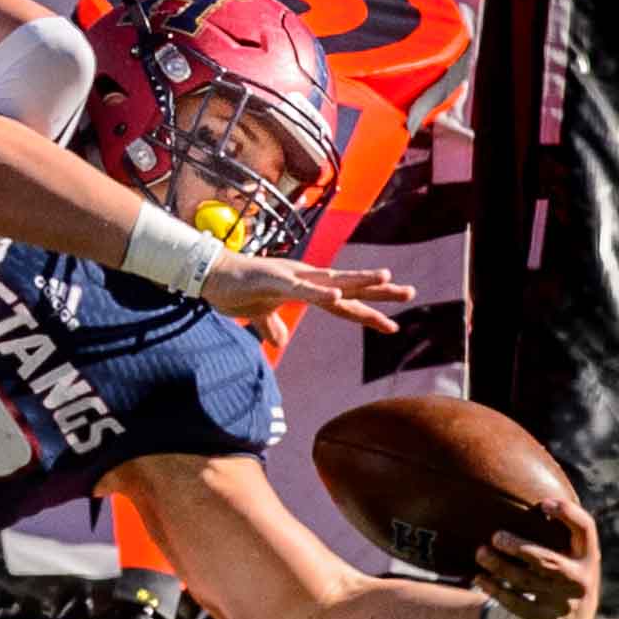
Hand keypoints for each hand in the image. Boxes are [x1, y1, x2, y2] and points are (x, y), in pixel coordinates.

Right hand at [200, 252, 414, 344]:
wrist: (208, 275)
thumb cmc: (232, 290)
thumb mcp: (257, 315)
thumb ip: (272, 327)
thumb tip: (280, 343)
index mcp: (302, 287)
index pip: (342, 302)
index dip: (366, 312)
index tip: (392, 325)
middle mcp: (304, 278)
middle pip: (348, 286)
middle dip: (379, 291)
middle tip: (410, 291)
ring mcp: (291, 277)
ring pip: (332, 280)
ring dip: (359, 280)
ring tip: (386, 279)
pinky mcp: (274, 278)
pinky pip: (301, 288)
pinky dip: (320, 291)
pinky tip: (339, 294)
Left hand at [474, 498, 600, 618]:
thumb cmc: (561, 576)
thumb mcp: (569, 556)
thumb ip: (553, 531)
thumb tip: (513, 486)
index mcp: (587, 556)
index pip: (586, 529)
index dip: (568, 514)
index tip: (543, 503)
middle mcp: (580, 579)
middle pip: (549, 561)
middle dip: (520, 548)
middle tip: (495, 536)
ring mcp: (565, 602)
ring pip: (527, 582)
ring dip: (500, 566)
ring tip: (480, 553)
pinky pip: (517, 604)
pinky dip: (495, 590)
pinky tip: (479, 577)